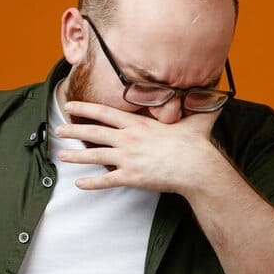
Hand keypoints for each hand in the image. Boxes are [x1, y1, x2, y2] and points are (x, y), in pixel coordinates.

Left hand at [55, 101, 224, 193]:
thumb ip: (198, 104)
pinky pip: (106, 180)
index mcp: (138, 124)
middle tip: (58, 129)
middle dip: (73, 129)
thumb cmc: (197, 144)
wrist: (198, 167)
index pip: (105, 112)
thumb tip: (215, 90)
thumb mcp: (196, 118)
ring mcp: (128, 158)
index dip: (85, 108)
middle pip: (94, 132)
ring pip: (95, 155)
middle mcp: (129, 139)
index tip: (71, 105)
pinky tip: (78, 183)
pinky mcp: (131, 177)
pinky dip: (91, 183)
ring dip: (76, 156)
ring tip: (61, 156)